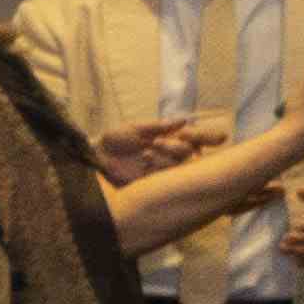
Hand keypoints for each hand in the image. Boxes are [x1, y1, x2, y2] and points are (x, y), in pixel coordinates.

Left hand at [92, 115, 211, 184]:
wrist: (97, 156)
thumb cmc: (116, 138)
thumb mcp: (134, 128)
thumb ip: (157, 126)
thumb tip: (183, 120)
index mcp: (171, 138)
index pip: (196, 138)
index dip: (206, 136)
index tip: (202, 135)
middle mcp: (172, 154)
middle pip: (189, 152)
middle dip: (177, 147)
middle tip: (157, 142)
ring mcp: (164, 169)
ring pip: (179, 165)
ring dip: (166, 157)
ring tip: (146, 152)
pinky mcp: (154, 182)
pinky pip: (165, 177)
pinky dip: (157, 167)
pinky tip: (144, 160)